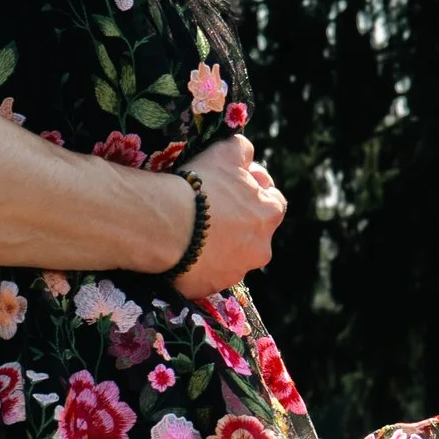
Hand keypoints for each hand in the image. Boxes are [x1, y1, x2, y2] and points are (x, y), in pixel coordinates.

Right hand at [171, 133, 283, 295]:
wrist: (165, 225)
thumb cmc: (200, 186)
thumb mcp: (226, 152)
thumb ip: (243, 151)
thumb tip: (246, 155)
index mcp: (269, 214)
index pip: (273, 203)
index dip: (253, 193)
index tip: (232, 189)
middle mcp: (260, 248)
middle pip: (253, 234)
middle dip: (238, 224)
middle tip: (210, 211)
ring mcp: (235, 272)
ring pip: (231, 257)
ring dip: (218, 246)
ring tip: (192, 232)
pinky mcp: (210, 288)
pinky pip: (207, 274)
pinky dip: (198, 264)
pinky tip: (181, 250)